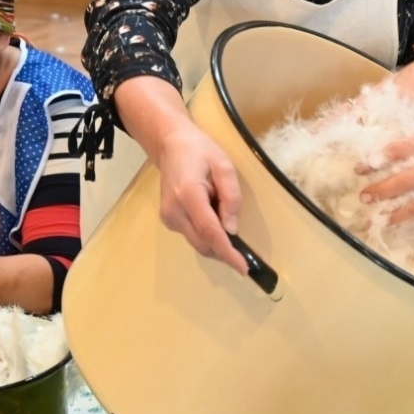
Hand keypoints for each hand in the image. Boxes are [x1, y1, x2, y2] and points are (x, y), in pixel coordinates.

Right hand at [154, 126, 247, 274]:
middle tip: (245, 252)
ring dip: (216, 241)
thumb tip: (232, 229)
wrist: (171, 145)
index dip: (228, 252)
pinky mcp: (168, 220)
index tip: (243, 268)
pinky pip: (192, 235)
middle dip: (225, 251)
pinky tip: (212, 213)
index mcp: (188, 194)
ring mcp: (168, 217)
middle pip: (203, 243)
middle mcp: (173, 210)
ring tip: (224, 215)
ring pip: (198, 242)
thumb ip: (231, 197)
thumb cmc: (201, 151)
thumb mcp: (224, 166)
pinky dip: (207, 234)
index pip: (210, 232)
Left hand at [359, 127, 413, 224]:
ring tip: (377, 217)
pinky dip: (410, 218)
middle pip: (403, 181)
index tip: (358, 167)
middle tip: (363, 196)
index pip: (397, 151)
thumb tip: (385, 149)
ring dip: (394, 212)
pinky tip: (395, 222)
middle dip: (381, 191)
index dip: (376, 160)